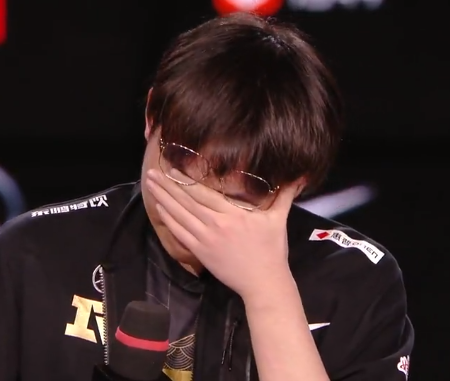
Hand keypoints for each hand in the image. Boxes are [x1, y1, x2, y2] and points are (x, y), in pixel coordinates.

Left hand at [145, 168, 300, 299]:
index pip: (202, 192)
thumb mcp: (278, 220)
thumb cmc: (272, 250)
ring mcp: (205, 239)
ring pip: (178, 215)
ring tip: (151, 185)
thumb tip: (298, 177)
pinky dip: (167, 219)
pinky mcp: (200, 252)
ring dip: (163, 199)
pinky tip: (159, 208)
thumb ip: (284, 196)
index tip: (171, 167)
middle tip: (151, 172)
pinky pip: (179, 233)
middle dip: (167, 185)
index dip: (184, 180)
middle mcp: (215, 224)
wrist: (263, 283)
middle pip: (186, 201)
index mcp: (232, 214)